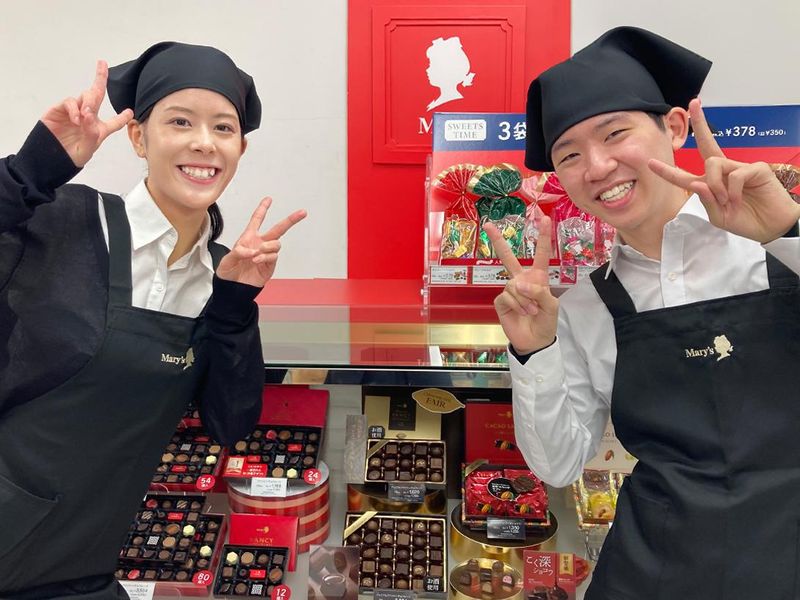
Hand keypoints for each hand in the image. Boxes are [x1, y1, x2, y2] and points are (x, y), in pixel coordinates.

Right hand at [41, 60, 132, 167]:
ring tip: (86, 114)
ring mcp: (74, 112)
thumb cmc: (72, 156)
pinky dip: (75, 109)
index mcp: (99, 129)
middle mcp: (88, 118)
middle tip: (102, 65)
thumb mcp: (88, 147)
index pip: (114, 122)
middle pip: (97, 95)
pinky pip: (70, 102)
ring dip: (89, 102)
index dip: (122, 117)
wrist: (51, 159)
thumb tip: (89, 113)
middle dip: (100, 79)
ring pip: (85, 96)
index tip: (130, 112)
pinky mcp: (60, 110)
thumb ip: (91, 131)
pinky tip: (77, 119)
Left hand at [216, 197, 306, 287]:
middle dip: (291, 220)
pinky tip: (256, 260)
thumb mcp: (227, 259)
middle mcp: (260, 244)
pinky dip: (265, 257)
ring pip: (276, 243)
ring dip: (268, 246)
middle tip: (302, 212)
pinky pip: (273, 256)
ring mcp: (266, 254)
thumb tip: (252, 250)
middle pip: (278, 229)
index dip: (263, 209)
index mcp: (248, 238)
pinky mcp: (270, 265)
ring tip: (257, 254)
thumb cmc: (228, 272)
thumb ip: (238, 252)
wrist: (233, 288)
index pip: (257, 220)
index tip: (268, 199)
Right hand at [486, 216, 558, 354]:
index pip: (541, 254)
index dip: (544, 237)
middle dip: (498, 241)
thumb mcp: (551, 306)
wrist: (534, 340)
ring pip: (514, 285)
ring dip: (525, 300)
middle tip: (488, 225)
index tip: (546, 218)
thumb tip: (519, 284)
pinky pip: (506, 296)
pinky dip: (516, 305)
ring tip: (531, 311)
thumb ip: (539, 291)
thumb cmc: (546, 322)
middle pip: (507, 257)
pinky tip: (521, 312)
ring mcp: (510, 290)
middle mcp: (522, 280)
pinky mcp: (501, 301)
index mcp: (538, 277)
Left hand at [649, 98, 799, 242]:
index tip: (649, 163)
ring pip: (713, 163)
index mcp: (710, 183)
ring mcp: (740, 167)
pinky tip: (737, 199)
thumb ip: (706, 201)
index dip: (667, 170)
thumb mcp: (719, 217)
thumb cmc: (745, 220)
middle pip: (707, 144)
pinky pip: (735, 175)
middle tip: (693, 103)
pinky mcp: (757, 168)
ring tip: (726, 201)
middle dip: (701, 123)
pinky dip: (731, 190)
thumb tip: (697, 183)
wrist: (771, 227)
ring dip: (715, 185)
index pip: (684, 175)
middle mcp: (723, 171)